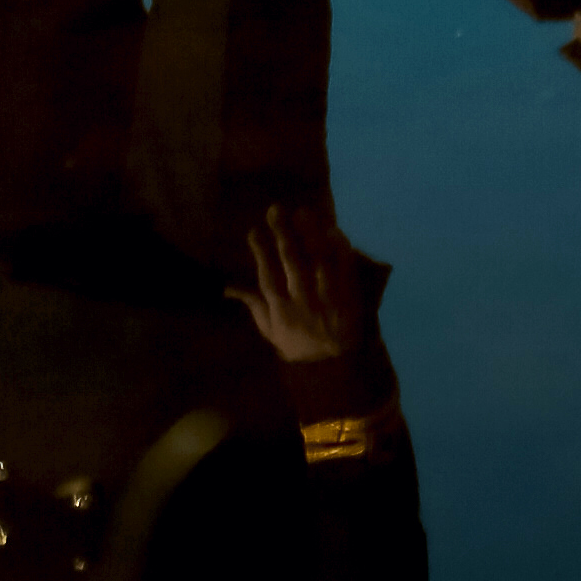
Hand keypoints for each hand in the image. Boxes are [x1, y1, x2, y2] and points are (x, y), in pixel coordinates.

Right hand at [238, 198, 389, 378]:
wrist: (336, 372)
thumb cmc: (298, 348)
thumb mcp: (271, 333)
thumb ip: (254, 306)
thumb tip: (229, 285)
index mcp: (282, 312)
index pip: (268, 277)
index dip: (261, 253)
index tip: (254, 230)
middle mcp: (304, 304)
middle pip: (292, 264)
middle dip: (283, 234)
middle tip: (276, 209)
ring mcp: (329, 301)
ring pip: (320, 263)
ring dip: (311, 236)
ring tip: (303, 212)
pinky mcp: (350, 300)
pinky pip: (346, 272)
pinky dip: (341, 251)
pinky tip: (333, 231)